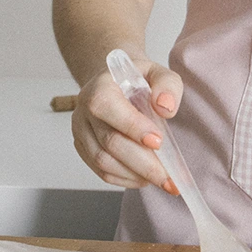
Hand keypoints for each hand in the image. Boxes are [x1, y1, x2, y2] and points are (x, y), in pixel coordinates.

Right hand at [71, 58, 182, 193]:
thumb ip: (167, 85)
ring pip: (103, 162)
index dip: (133, 128)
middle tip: (169, 178)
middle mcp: (84, 111)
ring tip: (161, 179)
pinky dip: (125, 179)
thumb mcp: (157, 72)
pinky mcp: (84, 149)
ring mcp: (81, 132)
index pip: (108, 108)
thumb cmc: (137, 81)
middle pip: (109, 143)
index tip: (158, 142)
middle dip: (143, 164)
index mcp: (100, 87)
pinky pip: (101, 172)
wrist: (116, 85)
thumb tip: (166, 107)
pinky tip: (144, 178)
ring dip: (135, 175)